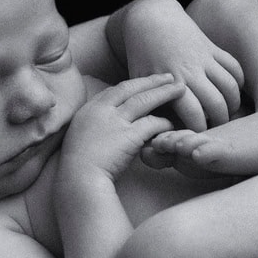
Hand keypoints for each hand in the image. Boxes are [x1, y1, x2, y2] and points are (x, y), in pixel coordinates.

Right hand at [61, 73, 186, 181]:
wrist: (79, 180)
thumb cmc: (78, 169)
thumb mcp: (78, 140)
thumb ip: (94, 129)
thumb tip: (107, 130)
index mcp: (88, 110)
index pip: (113, 91)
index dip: (131, 85)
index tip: (144, 82)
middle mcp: (101, 111)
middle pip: (130, 88)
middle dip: (151, 81)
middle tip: (168, 76)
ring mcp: (115, 122)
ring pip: (144, 100)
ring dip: (164, 92)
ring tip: (180, 89)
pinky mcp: (129, 136)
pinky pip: (152, 123)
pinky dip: (164, 122)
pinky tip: (174, 123)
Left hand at [123, 0, 244, 132]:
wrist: (151, 21)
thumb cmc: (142, 58)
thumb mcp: (138, 82)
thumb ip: (149, 106)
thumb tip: (158, 133)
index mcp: (171, 82)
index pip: (194, 114)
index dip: (199, 130)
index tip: (197, 138)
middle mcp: (191, 70)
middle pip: (216, 103)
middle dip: (220, 121)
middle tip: (216, 131)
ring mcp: (204, 58)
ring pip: (230, 87)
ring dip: (233, 104)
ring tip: (227, 114)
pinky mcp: (213, 48)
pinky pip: (234, 67)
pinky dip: (238, 82)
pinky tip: (232, 93)